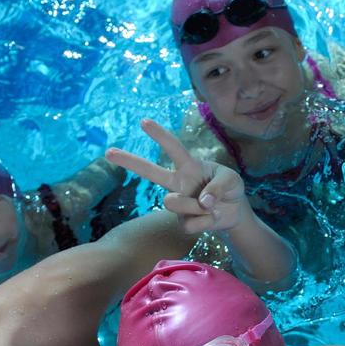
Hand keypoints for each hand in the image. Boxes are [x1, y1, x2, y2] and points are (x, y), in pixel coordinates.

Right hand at [106, 120, 249, 234]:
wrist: (235, 213)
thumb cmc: (230, 189)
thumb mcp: (232, 180)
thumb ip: (219, 186)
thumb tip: (202, 201)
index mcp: (189, 166)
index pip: (173, 149)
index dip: (160, 136)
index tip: (144, 122)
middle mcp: (179, 183)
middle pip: (150, 172)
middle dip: (129, 161)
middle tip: (108, 152)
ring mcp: (178, 203)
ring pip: (174, 202)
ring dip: (198, 206)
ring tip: (212, 206)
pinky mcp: (182, 222)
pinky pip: (190, 223)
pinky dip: (207, 221)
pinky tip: (212, 218)